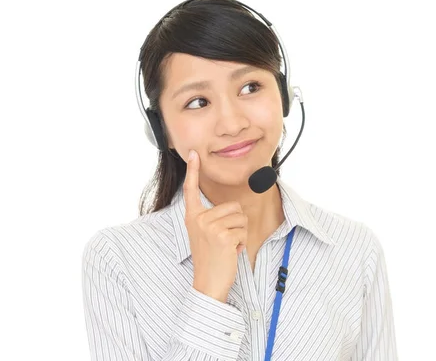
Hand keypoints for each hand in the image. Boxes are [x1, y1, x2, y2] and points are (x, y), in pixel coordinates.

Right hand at [184, 149, 247, 302]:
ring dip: (240, 234)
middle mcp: (199, 219)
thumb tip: (235, 208)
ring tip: (227, 247)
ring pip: (241, 218)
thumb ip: (214, 219)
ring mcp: (210, 226)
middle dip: (237, 224)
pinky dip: (242, 243)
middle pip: (234, 206)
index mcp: (193, 217)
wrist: (208, 283)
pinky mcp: (222, 235)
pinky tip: (230, 253)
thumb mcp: (206, 235)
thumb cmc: (211, 259)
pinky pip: (243, 231)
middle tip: (224, 242)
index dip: (193, 170)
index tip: (193, 153)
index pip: (192, 190)